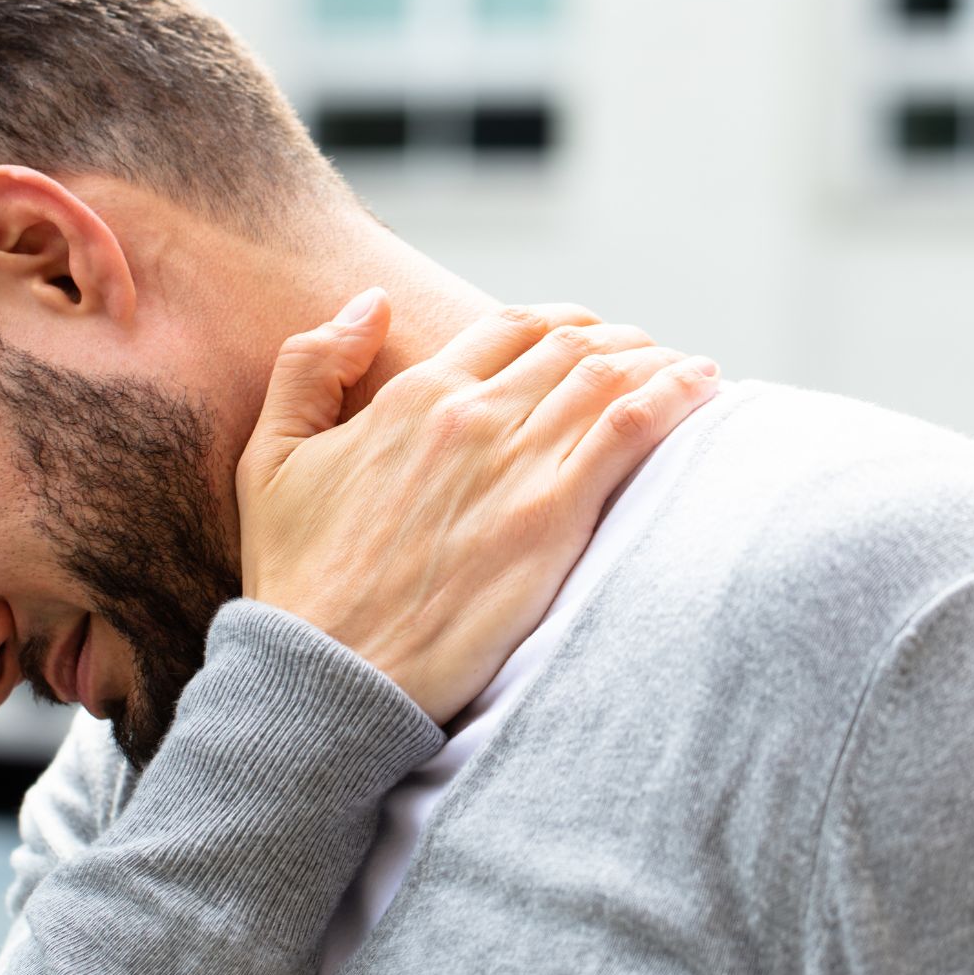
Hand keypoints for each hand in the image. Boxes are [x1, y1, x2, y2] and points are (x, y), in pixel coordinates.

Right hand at [237, 289, 718, 722]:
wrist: (328, 672)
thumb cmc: (297, 579)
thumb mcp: (270, 458)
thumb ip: (310, 367)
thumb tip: (370, 302)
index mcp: (414, 396)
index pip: (510, 327)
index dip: (560, 324)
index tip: (587, 338)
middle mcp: (470, 417)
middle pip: (571, 345)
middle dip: (619, 339)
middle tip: (647, 357)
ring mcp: (515, 465)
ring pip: (610, 375)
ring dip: (657, 359)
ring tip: (688, 370)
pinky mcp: (552, 520)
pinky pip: (631, 429)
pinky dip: (675, 395)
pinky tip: (703, 388)